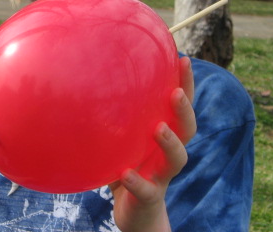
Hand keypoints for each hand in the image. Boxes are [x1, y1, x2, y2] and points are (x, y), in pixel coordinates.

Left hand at [109, 56, 196, 231]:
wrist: (135, 213)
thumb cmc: (127, 165)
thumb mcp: (122, 139)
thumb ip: (113, 116)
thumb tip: (84, 80)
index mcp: (165, 134)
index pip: (180, 106)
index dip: (186, 84)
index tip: (183, 59)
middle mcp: (168, 152)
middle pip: (187, 129)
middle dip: (185, 110)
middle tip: (175, 93)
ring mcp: (161, 175)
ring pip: (177, 159)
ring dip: (170, 143)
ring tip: (158, 129)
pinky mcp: (149, 197)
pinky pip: (146, 189)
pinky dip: (136, 181)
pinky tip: (124, 172)